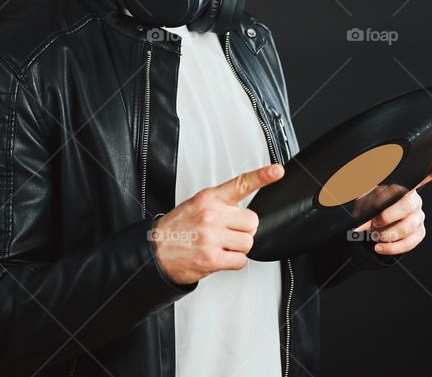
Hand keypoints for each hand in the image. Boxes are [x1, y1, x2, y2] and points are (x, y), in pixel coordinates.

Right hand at [151, 163, 284, 284]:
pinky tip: (219, 256)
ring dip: (238, 247)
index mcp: (209, 198)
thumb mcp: (197, 204)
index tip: (276, 171)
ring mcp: (212, 237)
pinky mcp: (212, 258)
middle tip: (228, 233)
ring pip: (248, 242)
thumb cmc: (178, 228)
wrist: (155, 252)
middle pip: (252, 221)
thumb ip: (221, 203)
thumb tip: (245, 211)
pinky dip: (233, 261)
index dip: (262, 176)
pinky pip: (240, 260)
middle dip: (244, 230)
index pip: (240, 184)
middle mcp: (212, 215)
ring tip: (220, 245)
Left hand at [353, 157, 431, 254]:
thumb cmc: (373, 205)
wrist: (376, 223)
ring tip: (374, 235)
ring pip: (407, 227)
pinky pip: (410, 242)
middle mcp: (414, 200)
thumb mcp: (365, 197)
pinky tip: (380, 247)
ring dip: (387, 234)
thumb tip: (361, 222)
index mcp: (403, 186)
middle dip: (387, 216)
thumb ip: (364, 204)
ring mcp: (418, 217)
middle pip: (407, 206)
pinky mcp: (419, 232)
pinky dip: (392, 248)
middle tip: (374, 222)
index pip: (418, 177)